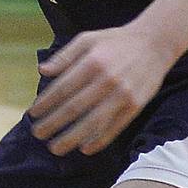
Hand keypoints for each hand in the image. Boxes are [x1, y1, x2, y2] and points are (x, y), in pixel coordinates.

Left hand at [27, 23, 175, 155]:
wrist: (155, 43)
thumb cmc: (116, 41)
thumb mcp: (87, 39)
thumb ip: (64, 56)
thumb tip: (42, 71)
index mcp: (92, 62)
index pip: (63, 88)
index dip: (46, 103)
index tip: (32, 114)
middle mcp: (107, 80)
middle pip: (74, 108)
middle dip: (53, 123)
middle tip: (37, 134)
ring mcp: (123, 95)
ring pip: (93, 122)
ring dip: (72, 138)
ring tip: (55, 148)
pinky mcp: (135, 106)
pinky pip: (115, 128)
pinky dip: (99, 140)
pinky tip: (85, 148)